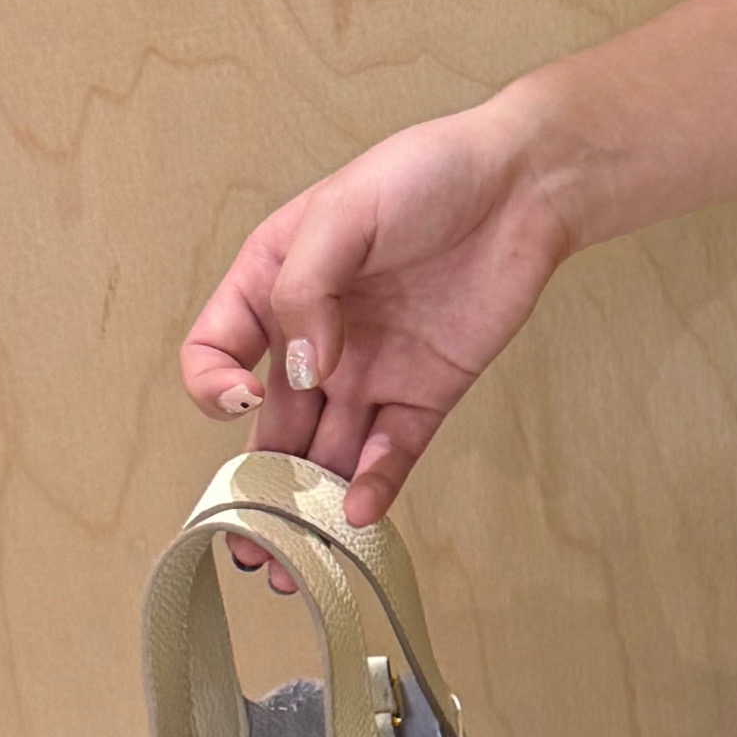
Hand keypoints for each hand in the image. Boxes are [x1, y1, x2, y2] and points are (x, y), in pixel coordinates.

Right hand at [179, 97, 570, 588]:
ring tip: (295, 563)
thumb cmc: (425, 174)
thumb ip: (306, 289)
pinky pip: (395, 450)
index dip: (213, 383)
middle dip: (255, 487)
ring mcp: (370, 370)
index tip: (242, 398)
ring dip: (310, 507)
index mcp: (273, 285)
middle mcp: (315, 338)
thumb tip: (301, 368)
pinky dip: (377, 484)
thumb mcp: (342, 212)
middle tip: (246, 542)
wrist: (523, 185)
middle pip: (270, 423)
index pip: (215, 350)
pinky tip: (362, 513)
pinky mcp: (427, 391)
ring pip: (328, 451)